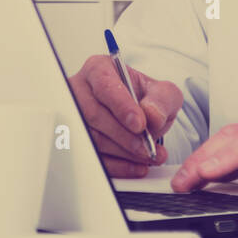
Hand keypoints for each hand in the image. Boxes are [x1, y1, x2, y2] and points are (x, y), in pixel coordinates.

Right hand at [67, 53, 182, 177]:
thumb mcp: (163, 92)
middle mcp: (81, 90)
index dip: (121, 106)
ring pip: (91, 137)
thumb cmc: (145, 99)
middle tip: (146, 148)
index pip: (104, 85)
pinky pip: (92, 157)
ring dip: (122, 152)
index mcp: (99, 70)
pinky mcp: (77, 141)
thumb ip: (163, 99)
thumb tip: (152, 115)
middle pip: (94, 114)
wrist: (139, 117)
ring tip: (148, 157)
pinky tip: (137, 167)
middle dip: (124, 135)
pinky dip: (117, 166)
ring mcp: (75, 116)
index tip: (139, 124)